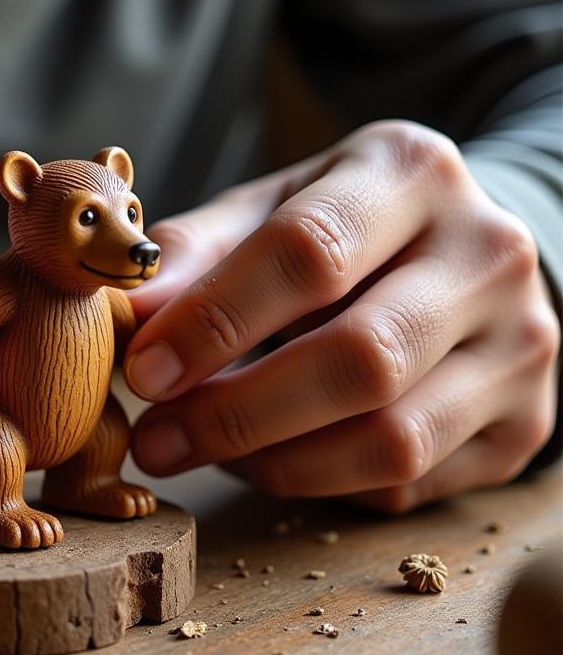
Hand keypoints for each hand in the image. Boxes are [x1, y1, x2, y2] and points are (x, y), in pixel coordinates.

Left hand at [124, 121, 559, 511]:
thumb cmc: (344, 227)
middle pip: (360, 358)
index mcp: (409, 173)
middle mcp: (486, 254)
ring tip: (203, 450)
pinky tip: (271, 456)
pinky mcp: (524, 420)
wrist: (463, 255)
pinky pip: (409, 481)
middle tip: (157, 439)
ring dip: (274, 462)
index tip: (144, 370)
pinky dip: (321, 481)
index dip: (215, 320)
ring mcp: (521, 344)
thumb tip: (131, 310)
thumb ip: (199, 250)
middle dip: (238, 412)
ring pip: (392, 437)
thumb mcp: (271, 207)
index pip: (309, 252)